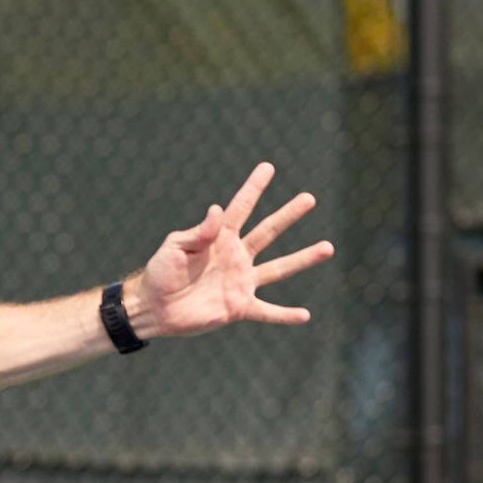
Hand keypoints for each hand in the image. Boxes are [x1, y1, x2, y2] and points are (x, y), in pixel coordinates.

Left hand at [130, 162, 333, 338]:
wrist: (154, 308)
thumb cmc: (161, 273)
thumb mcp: (175, 246)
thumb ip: (199, 231)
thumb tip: (218, 209)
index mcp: (219, 238)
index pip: (241, 208)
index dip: (253, 188)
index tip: (268, 167)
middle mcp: (236, 256)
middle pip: (268, 232)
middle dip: (288, 215)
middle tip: (309, 198)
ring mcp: (241, 282)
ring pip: (279, 269)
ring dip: (303, 258)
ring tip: (328, 247)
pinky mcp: (239, 307)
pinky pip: (267, 311)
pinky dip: (285, 315)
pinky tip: (305, 315)